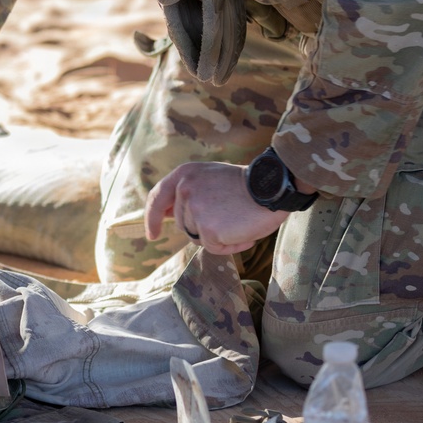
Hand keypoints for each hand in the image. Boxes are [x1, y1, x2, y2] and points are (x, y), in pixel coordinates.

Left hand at [143, 160, 288, 254]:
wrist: (271, 187)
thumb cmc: (246, 185)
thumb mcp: (210, 178)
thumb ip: (189, 192)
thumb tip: (168, 215)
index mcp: (184, 174)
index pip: (157, 198)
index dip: (152, 218)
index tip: (152, 234)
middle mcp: (184, 189)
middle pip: (183, 224)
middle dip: (204, 228)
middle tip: (229, 217)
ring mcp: (194, 209)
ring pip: (198, 237)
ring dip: (218, 237)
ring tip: (239, 222)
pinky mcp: (207, 228)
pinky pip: (213, 248)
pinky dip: (230, 246)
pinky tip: (245, 233)